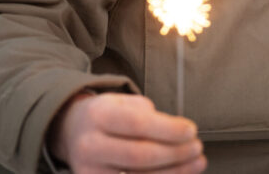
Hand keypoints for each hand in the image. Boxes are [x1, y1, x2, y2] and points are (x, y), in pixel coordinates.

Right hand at [47, 92, 206, 173]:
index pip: (137, 124)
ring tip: (196, 162)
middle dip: (175, 153)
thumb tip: (179, 133)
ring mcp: (91, 171)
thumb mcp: (122, 102)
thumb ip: (147, 115)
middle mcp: (90, 146)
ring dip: (175, 172)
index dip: (168, 129)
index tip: (191, 130)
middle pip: (140, 155)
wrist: (72, 132)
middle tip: (197, 147)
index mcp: (97, 115)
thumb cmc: (106, 116)